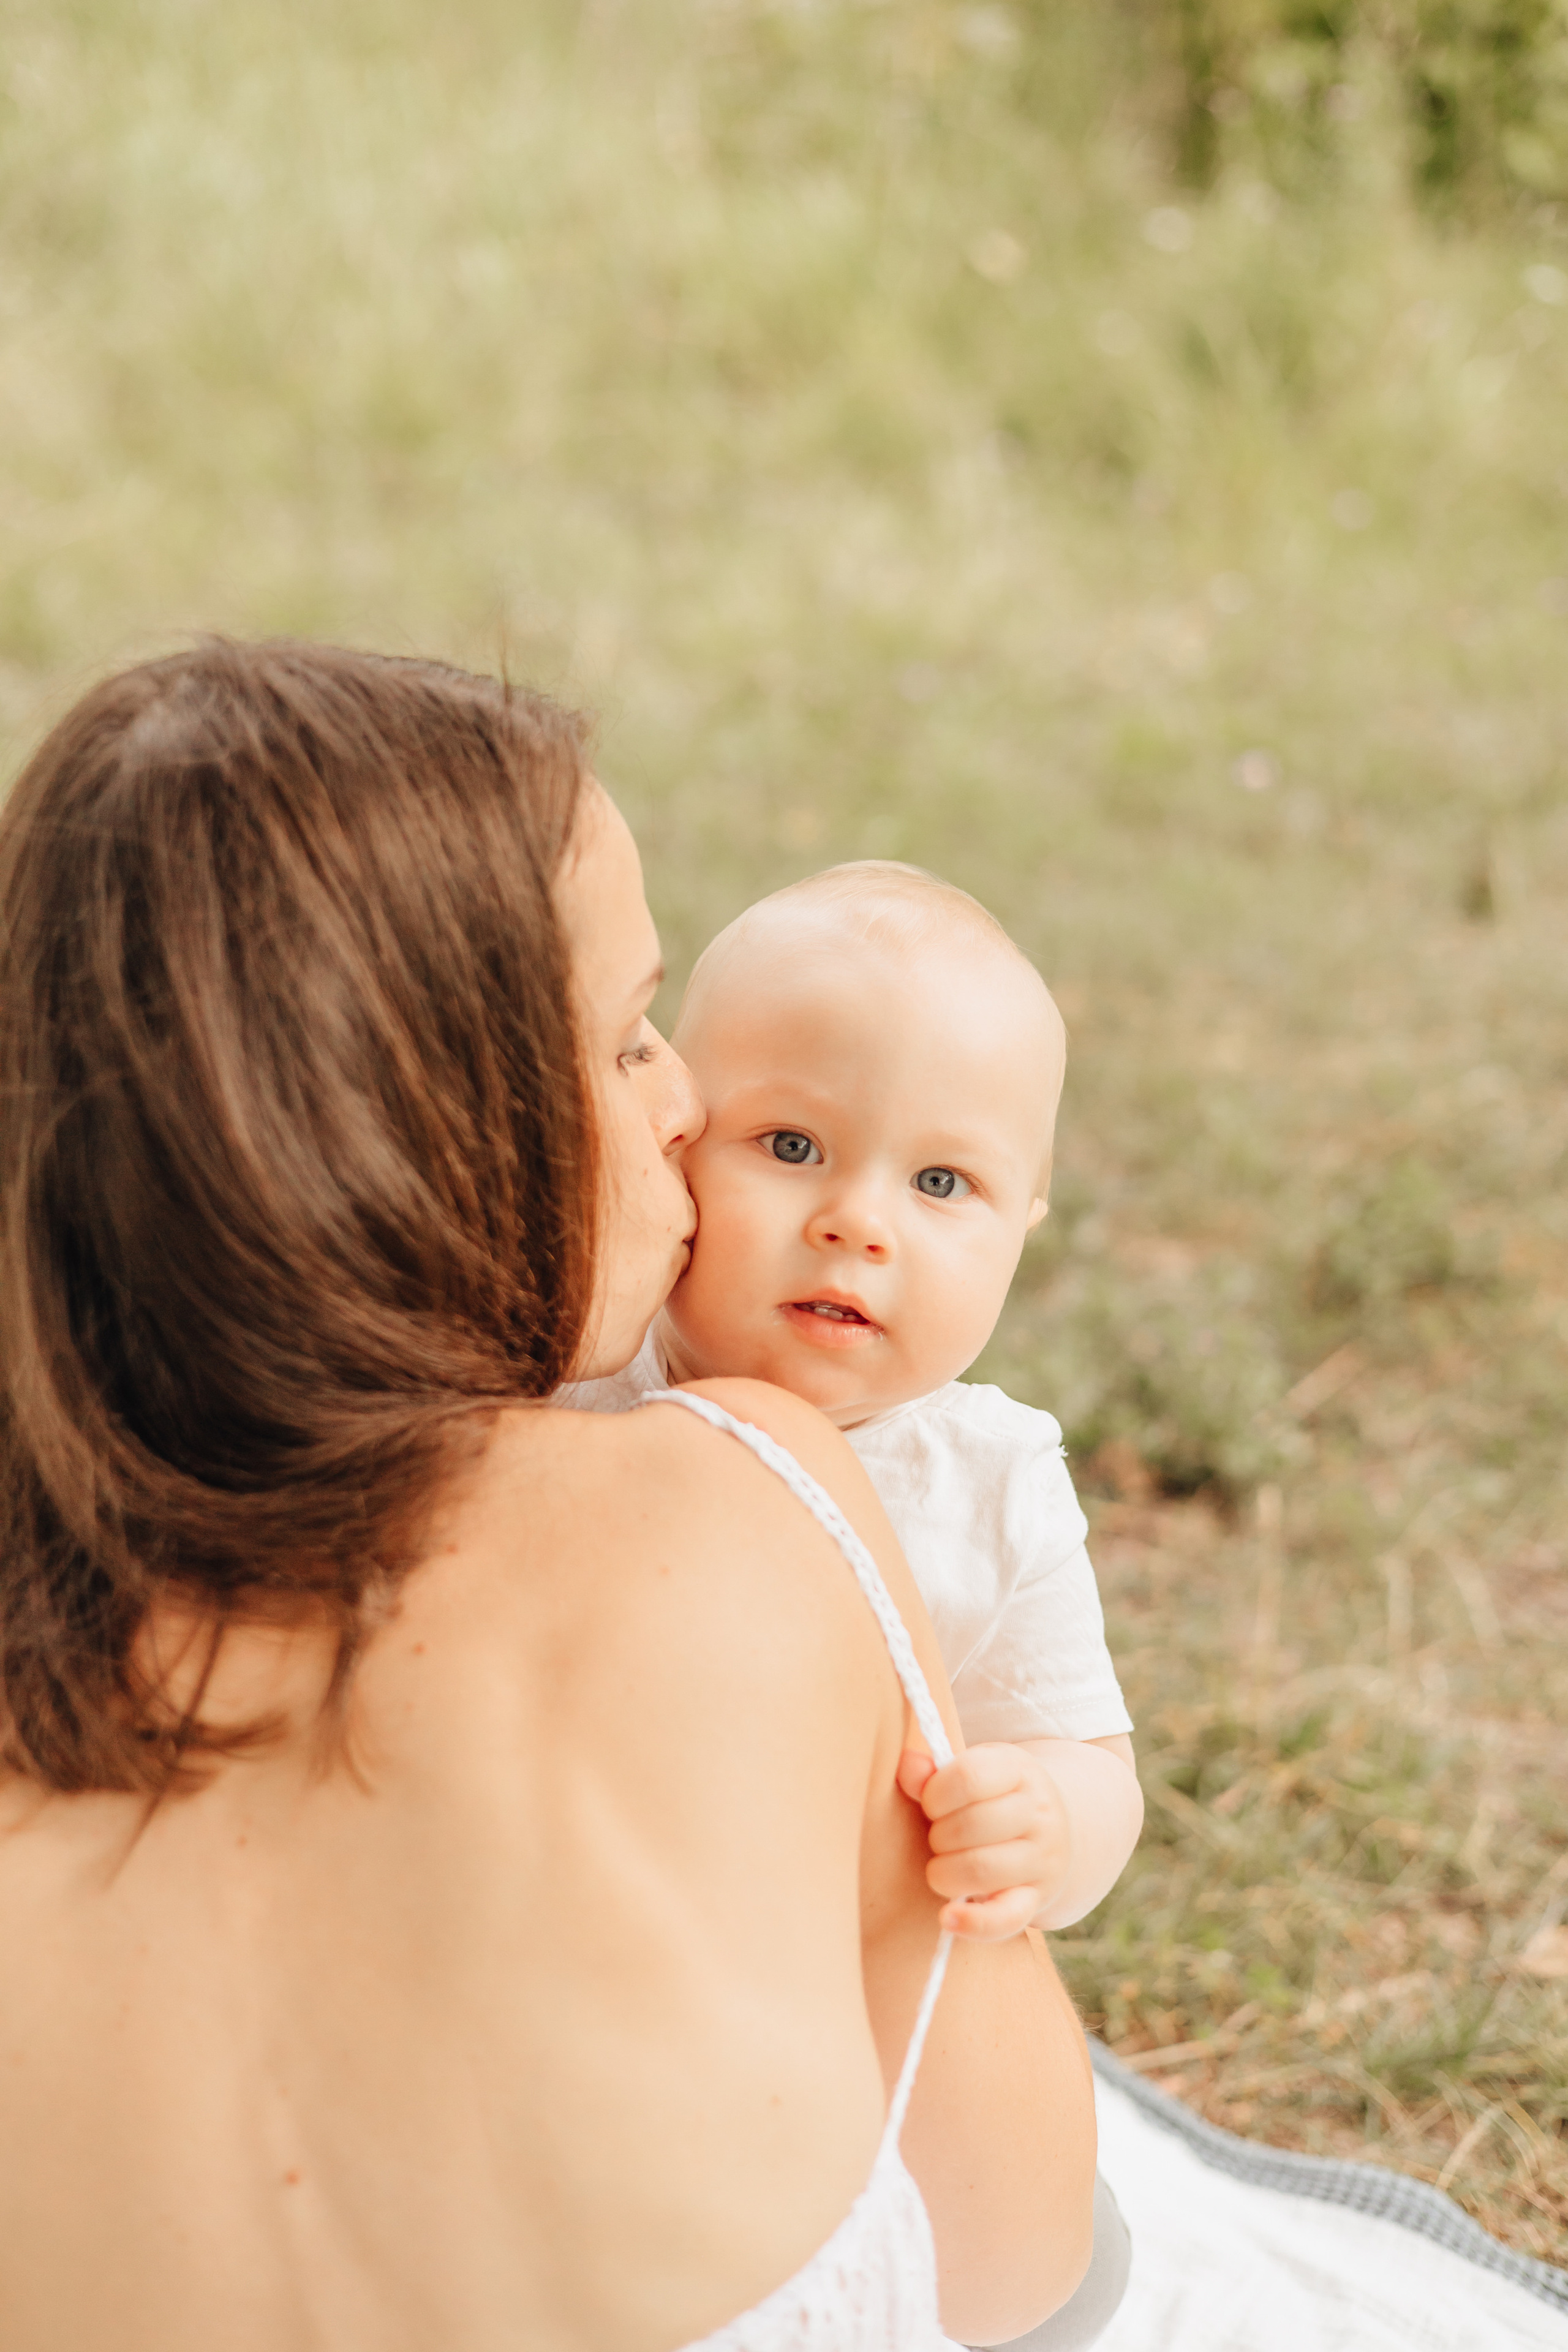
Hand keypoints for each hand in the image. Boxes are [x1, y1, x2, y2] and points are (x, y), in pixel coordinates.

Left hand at [897, 1743, 1070, 1941]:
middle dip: (939, 1835)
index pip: (970, 1777)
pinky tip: (948, 1918)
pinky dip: (973, 1923)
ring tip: (945, 1865)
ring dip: (945, 1872)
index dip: (935, 1794)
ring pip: (981, 1869)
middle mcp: (1038, 1812)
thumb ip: (932, 1772)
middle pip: (971, 1825)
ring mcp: (1042, 1859)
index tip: (931, 1804)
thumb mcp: (971, 1772)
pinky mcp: (1036, 1899)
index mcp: (1017, 1770)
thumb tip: (907, 1766)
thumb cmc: (993, 1797)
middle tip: (940, 1837)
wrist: (1050, 1830)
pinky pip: (1007, 1918)